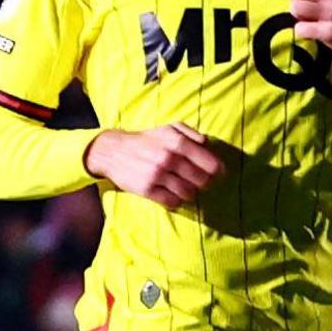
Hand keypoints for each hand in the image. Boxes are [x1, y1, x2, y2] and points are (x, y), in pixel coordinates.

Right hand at [86, 121, 224, 208]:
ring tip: (185, 189)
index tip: (217, 175)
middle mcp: (169, 158)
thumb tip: (208, 145)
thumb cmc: (146, 140)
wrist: (113, 151)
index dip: (218, 172)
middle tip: (199, 182)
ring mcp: (157, 175)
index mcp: (178, 142)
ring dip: (190, 193)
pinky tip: (172, 195)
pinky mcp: (146, 189)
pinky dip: (176, 201)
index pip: (211, 164)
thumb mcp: (169, 128)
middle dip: (204, 183)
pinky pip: (171, 202)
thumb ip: (192, 133)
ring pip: (188, 193)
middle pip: (202, 181)